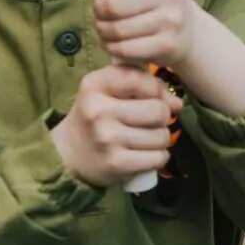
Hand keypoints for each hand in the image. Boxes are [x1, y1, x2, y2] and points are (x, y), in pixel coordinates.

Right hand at [50, 66, 181, 187]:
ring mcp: (106, 138)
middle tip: (148, 123)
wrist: (67, 153)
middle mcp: (98, 110)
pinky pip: (158, 158)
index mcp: (95, 85)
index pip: (145, 81)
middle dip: (161, 118)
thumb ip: (141, 83)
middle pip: (159, 110)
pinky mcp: (115, 163)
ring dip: (160, 140)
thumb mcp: (107, 88)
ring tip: (144, 140)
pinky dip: (157, 157)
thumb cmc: (95, 116)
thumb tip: (177, 103)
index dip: (158, 91)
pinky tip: (144, 155)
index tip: (152, 99)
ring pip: (161, 136)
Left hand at [82, 0, 194, 67]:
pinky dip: (111, 47)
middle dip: (98, 10)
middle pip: (113, 5)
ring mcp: (172, 20)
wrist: (184, 28)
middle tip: (100, 12)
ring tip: (105, 26)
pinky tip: (114, 42)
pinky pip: (124, 49)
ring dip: (102, 30)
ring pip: (116, 29)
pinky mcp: (167, 45)